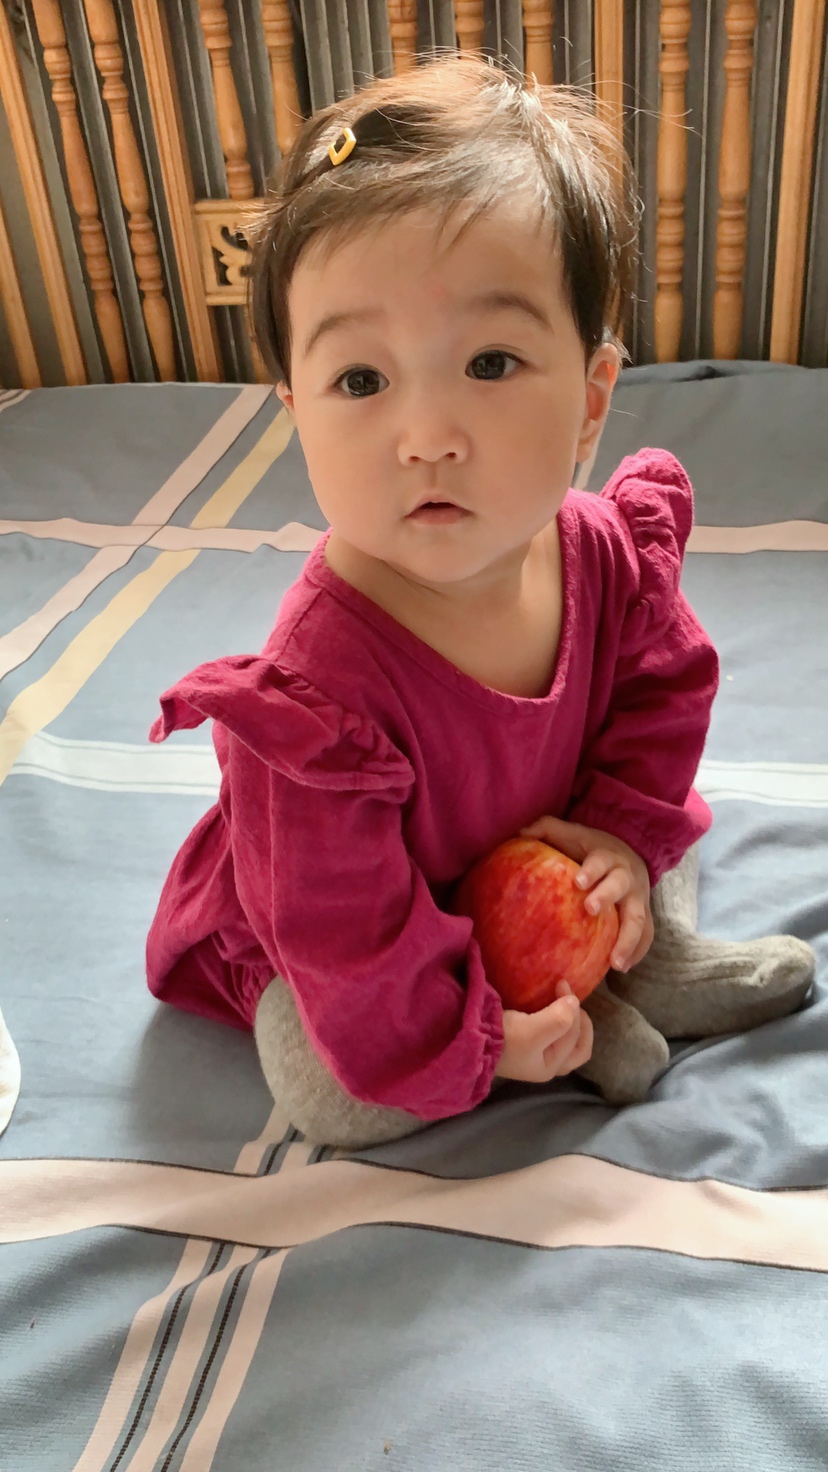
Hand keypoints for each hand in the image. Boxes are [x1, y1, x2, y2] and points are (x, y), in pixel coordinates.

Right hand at [495, 982, 593, 1083]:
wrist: (468, 1041)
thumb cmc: (503, 1040)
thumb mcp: (532, 1032)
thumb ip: (559, 1020)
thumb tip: (574, 1003)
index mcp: (550, 1066)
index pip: (577, 1039)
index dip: (575, 1011)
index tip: (562, 986)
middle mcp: (544, 1063)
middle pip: (577, 1045)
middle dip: (579, 1021)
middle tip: (569, 998)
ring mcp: (533, 1053)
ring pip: (565, 1040)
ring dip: (569, 1020)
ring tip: (562, 1000)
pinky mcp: (522, 1041)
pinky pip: (550, 1033)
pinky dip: (555, 1020)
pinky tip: (547, 1006)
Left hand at [520, 814, 653, 971]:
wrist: (630, 852)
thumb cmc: (591, 848)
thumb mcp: (572, 834)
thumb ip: (547, 829)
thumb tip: (520, 834)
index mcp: (608, 857)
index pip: (601, 862)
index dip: (591, 871)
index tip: (578, 882)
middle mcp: (626, 877)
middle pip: (620, 887)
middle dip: (607, 897)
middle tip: (591, 910)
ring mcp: (638, 898)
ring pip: (639, 919)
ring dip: (628, 940)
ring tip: (616, 964)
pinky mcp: (644, 915)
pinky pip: (646, 935)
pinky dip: (637, 951)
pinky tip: (623, 968)